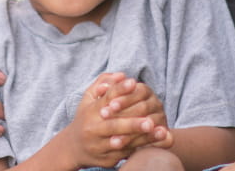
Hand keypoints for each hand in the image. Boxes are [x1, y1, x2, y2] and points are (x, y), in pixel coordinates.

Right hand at [43, 74, 165, 168]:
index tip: (134, 83)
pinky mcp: (106, 159)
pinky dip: (141, 148)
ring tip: (160, 132)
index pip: (106, 98)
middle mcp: (93, 129)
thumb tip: (121, 75)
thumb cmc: (86, 117)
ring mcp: (99, 146)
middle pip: (114, 125)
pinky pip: (125, 154)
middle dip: (133, 124)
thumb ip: (104, 83)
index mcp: (90, 111)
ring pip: (123, 143)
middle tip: (151, 121)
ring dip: (143, 138)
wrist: (74, 147)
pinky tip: (156, 143)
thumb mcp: (89, 98)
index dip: (120, 90)